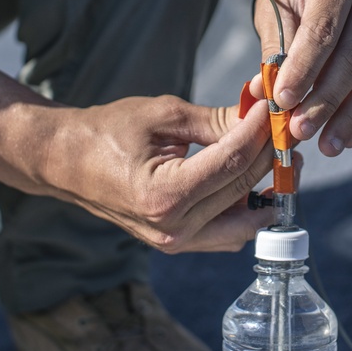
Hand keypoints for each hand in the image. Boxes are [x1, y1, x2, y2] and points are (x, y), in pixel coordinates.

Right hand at [0, 72, 275, 252]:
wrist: (67, 162)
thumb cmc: (108, 131)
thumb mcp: (164, 115)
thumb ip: (217, 119)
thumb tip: (262, 112)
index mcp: (164, 195)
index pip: (234, 161)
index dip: (261, 130)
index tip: (275, 106)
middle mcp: (173, 228)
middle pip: (245, 187)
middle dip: (271, 153)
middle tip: (284, 126)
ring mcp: (176, 243)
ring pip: (246, 221)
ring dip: (266, 186)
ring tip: (272, 152)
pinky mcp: (179, 244)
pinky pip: (228, 233)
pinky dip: (246, 208)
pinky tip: (251, 177)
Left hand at [253, 0, 351, 156]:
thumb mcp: (276, 2)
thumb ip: (276, 47)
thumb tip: (267, 95)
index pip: (323, 30)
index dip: (303, 70)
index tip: (282, 104)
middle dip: (325, 101)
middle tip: (300, 133)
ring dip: (348, 115)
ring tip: (327, 147)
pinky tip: (346, 136)